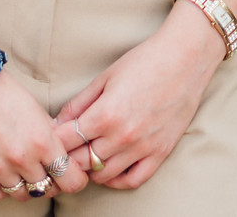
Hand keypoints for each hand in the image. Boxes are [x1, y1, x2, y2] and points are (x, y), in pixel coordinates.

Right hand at [0, 70, 91, 200]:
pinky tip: (6, 174)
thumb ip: (52, 137)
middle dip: (51, 181)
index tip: (73, 176)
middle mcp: (22, 158)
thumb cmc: (6, 94)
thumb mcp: (39, 113)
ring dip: (27, 186)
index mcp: (43, 141)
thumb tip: (65, 156)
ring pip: (23, 195)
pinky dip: (4, 187)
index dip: (75, 179)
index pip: (70, 179)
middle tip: (47, 172)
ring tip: (25, 171)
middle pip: (47, 189)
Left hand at [54, 5, 224, 189]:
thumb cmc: (146, 60)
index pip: (65, 141)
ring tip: (85, 156)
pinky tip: (109, 167)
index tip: (49, 136)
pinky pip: (132, 180)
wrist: (187, 57)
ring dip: (89, 168)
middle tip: (64, 148)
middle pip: (80, 162)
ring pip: (102, 174)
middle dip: (67, 156)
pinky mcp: (160, 152)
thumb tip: (57, 123)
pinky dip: (116, 179)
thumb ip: (79, 103)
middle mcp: (122, 136)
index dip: (52, 139)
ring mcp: (142, 147)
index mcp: (105, 114)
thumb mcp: (105, 77)